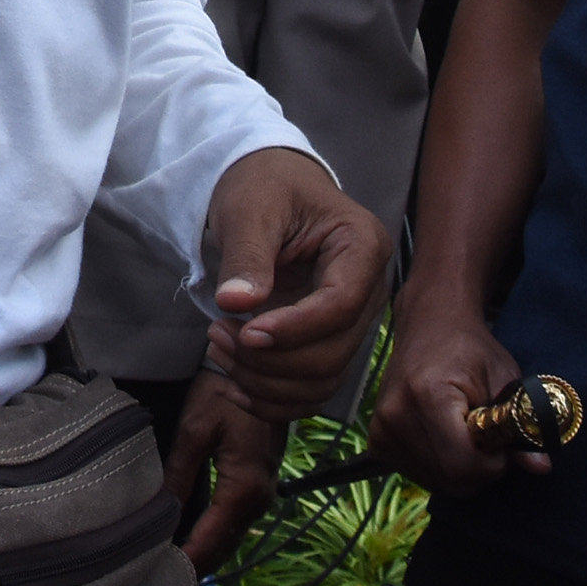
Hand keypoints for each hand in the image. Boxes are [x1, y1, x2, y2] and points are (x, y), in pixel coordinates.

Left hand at [163, 370, 284, 570]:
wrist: (259, 368)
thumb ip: (178, 476)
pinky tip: (190, 539)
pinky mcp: (260, 487)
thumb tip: (158, 516)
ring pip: (230, 538)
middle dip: (192, 563)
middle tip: (154, 576)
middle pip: (223, 547)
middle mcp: (260, 499)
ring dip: (203, 552)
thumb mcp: (194, 430)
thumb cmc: (223, 392)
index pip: (210, 541)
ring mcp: (264, 495)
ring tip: (167, 562)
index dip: (184, 561)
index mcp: (244, 488)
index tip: (154, 577)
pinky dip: (213, 535)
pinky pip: (235, 523)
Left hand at [200, 148, 388, 416]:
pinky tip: (235, 384)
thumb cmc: (264, 186)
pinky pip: (312, 389)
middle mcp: (369, 289)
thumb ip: (247, 256)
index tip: (246, 332)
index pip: (340, 306)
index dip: (294, 329)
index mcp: (362, 245)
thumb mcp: (250, 209)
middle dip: (271, 359)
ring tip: (218, 347)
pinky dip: (273, 399)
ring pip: (323, 380)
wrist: (268, 187)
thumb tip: (236, 304)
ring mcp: (353, 321)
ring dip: (266, 381)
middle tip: (217, 335)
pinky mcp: (331, 342)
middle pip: (334, 352)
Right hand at [369, 287, 553, 499]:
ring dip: (462, 469)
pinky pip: (421, 476)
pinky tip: (446, 437)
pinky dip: (443, 466)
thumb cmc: (470, 349)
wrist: (429, 325)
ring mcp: (381, 430)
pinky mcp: (376, 441)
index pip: (463, 464)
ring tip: (466, 432)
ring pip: (438, 483)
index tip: (503, 443)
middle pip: (451, 479)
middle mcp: (395, 416)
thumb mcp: (504, 379)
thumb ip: (521, 425)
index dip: (493, 463)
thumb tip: (542, 466)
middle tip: (489, 437)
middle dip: (481, 469)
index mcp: (426, 395)